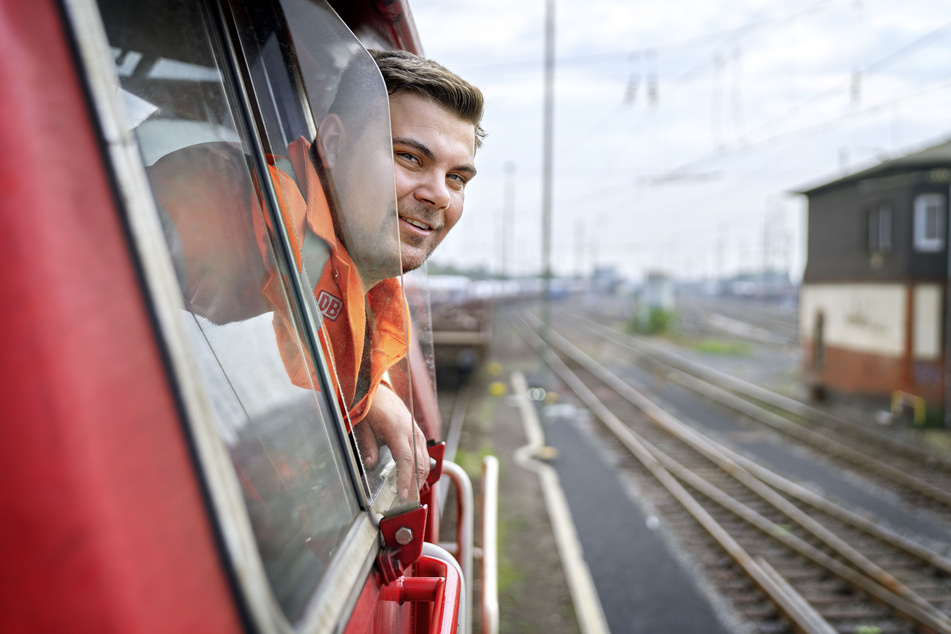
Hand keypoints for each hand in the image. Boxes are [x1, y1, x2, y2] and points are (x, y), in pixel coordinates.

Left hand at [354, 384, 429, 502]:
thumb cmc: (369, 406)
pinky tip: (413, 481)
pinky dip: (420, 470)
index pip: (406, 459)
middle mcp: (412, 432)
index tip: (403, 495)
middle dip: (415, 485)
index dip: (406, 479)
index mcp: (397, 430)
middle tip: (406, 503)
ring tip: (409, 496)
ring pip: (425, 461)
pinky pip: (423, 455)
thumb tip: (370, 465)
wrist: (379, 390)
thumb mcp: (362, 425)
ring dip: (419, 480)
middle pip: (420, 464)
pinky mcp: (418, 434)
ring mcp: (417, 433)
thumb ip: (368, 445)